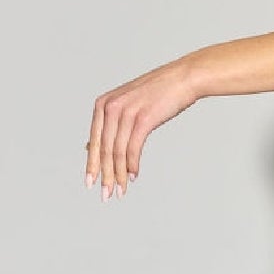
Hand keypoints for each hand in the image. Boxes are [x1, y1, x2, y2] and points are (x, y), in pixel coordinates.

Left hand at [84, 55, 198, 198]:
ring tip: (121, 190)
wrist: (183, 78)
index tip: (90, 183)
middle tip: (105, 195)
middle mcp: (110, 107)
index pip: (94, 141)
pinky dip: (132, 165)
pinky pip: (133, 148)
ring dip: (119, 175)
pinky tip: (134, 176)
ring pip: (117, 152)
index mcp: (103, 104)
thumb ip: (110, 124)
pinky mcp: (143, 119)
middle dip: (104, 175)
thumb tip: (91, 148)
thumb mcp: (127, 105)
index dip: (92, 165)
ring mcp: (126, 112)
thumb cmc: (157, 93)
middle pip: (104, 149)